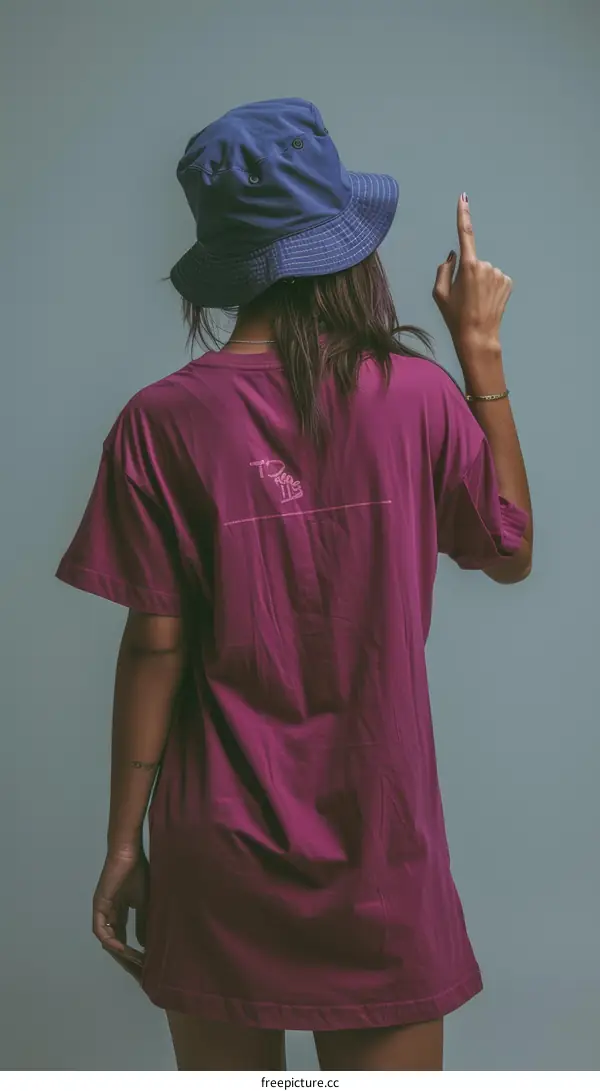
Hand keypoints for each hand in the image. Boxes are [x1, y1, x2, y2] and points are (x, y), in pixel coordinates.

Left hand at [93, 848, 148, 982]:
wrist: (129, 854)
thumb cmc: (138, 873)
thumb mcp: (145, 902)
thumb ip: (143, 922)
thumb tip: (144, 944)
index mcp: (118, 909)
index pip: (121, 934)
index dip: (130, 946)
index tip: (142, 957)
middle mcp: (108, 911)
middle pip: (112, 938)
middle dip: (124, 952)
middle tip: (136, 964)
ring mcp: (101, 909)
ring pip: (105, 936)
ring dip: (117, 949)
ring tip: (131, 958)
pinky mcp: (98, 905)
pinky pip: (100, 928)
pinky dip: (109, 939)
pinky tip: (121, 947)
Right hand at [432, 194, 512, 358]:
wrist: (478, 336)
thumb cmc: (455, 317)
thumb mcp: (439, 294)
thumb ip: (443, 269)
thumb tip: (453, 255)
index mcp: (467, 266)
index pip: (464, 234)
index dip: (463, 214)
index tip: (463, 198)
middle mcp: (486, 266)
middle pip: (473, 262)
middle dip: (468, 274)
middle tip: (464, 297)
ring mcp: (499, 274)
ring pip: (485, 271)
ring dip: (480, 282)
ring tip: (476, 302)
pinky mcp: (508, 282)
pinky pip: (495, 278)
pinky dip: (491, 287)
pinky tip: (487, 301)